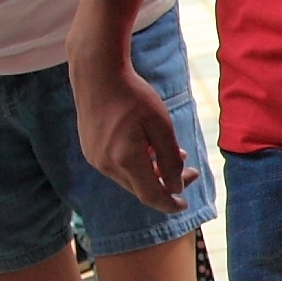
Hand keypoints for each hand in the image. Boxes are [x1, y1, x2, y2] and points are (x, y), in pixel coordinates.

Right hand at [69, 30, 188, 211]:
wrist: (97, 75)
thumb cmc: (133, 95)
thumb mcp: (161, 124)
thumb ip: (170, 158)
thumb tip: (176, 185)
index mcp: (126, 159)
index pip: (151, 196)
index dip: (169, 204)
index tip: (184, 205)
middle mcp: (107, 164)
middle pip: (141, 189)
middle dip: (167, 186)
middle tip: (191, 173)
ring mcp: (95, 159)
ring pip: (129, 179)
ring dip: (152, 174)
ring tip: (174, 157)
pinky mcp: (90, 151)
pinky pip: (117, 168)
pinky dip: (136, 166)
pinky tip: (149, 150)